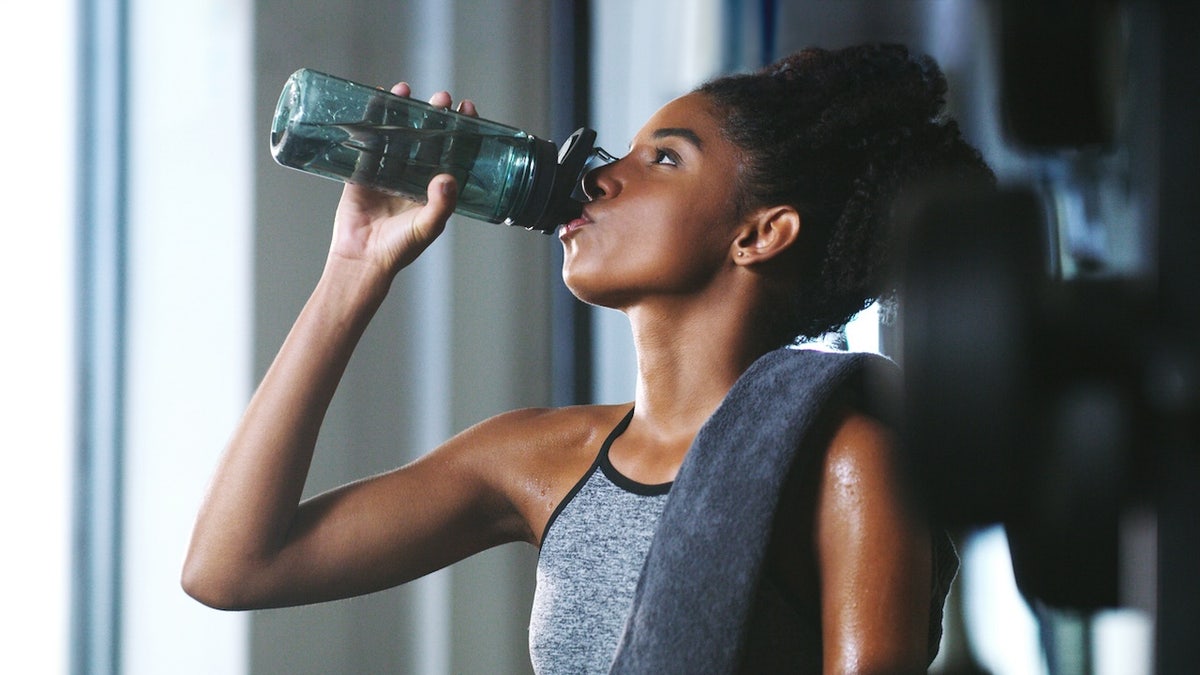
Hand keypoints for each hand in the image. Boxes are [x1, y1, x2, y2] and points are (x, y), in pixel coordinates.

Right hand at [329, 84, 478, 276]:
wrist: (362, 259)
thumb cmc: (399, 249)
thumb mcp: (427, 227)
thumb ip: (441, 204)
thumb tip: (448, 176)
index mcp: (434, 188)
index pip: (453, 151)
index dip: (462, 130)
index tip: (467, 108)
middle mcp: (413, 176)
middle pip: (426, 137)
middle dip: (433, 115)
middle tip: (440, 97)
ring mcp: (387, 171)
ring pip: (397, 134)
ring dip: (402, 112)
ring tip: (406, 90)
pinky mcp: (362, 172)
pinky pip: (368, 141)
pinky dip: (371, 120)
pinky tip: (376, 100)